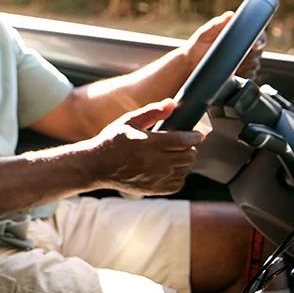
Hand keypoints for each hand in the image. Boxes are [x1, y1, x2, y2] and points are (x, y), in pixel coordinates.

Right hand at [87, 100, 203, 195]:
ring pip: (185, 170)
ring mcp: (154, 178)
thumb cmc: (112, 141)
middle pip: (188, 156)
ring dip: (183, 161)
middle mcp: (153, 162)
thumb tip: (172, 103)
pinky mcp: (154, 189)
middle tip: (183, 143)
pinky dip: (178, 175)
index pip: (183, 141)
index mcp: (147, 143)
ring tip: (174, 154)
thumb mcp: (128, 121)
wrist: (96, 166)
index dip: (195, 136)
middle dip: (190, 148)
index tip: (197, 134)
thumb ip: (152, 112)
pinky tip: (168, 168)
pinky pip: (178, 183)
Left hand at [183, 12, 264, 79]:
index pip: (258, 36)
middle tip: (238, 57)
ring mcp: (243, 62)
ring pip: (255, 65)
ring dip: (247, 66)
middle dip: (251, 55)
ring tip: (232, 66)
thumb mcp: (204, 34)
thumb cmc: (196, 46)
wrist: (189, 65)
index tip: (254, 46)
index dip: (259, 41)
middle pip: (259, 52)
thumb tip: (230, 15)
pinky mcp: (241, 74)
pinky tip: (234, 74)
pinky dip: (245, 76)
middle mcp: (244, 48)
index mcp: (238, 35)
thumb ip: (217, 24)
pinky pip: (251, 76)